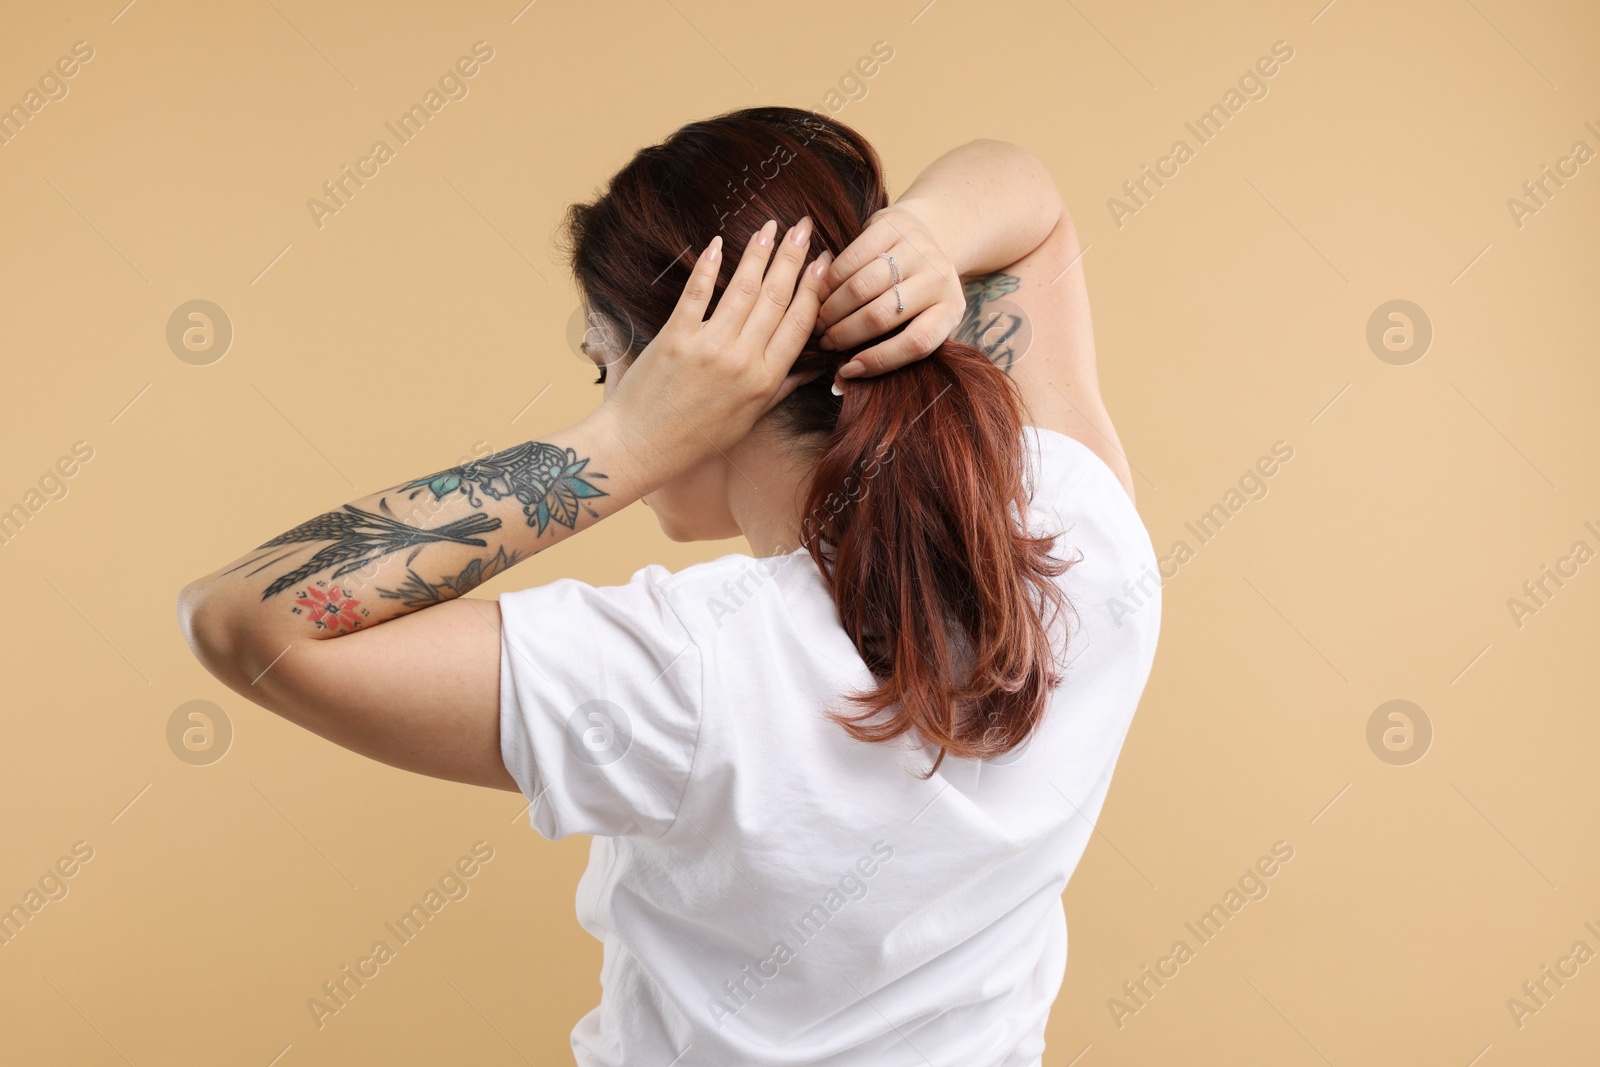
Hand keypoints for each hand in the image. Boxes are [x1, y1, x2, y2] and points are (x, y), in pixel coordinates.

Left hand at [606, 217, 829, 484]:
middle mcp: (742, 360)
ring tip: (771, 226)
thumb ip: (782, 387)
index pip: (800, 323)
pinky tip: (718, 243)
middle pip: (776, 297)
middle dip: (793, 257)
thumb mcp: (748, 419)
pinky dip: (709, 266)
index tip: (825, 260)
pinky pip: (697, 293)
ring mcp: (709, 347)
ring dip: (759, 253)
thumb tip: (813, 368)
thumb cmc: (696, 439)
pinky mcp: (676, 337)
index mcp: (766, 380)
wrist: (640, 446)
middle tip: (804, 227)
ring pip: (743, 289)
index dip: (815, 287)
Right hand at [814, 201, 964, 380]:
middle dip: (845, 334)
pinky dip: (830, 281)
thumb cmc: (916, 291)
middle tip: (825, 341)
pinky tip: (822, 292)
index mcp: (951, 309)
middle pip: (881, 316)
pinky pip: (850, 259)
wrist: (929, 233)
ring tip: (820, 320)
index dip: (878, 361)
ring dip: (832, 309)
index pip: (916, 344)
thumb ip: (892, 346)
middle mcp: (939, 278)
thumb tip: (841, 381)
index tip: (848, 370)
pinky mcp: (892, 226)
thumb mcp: (919, 317)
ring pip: (861, 288)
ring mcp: (916, 248)